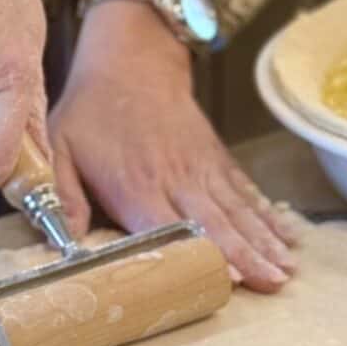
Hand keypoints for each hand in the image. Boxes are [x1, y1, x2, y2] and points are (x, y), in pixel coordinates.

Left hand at [49, 3, 298, 291]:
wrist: (132, 62)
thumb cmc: (91, 112)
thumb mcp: (59, 149)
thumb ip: (62, 197)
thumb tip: (63, 245)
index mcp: (136, 185)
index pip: (170, 226)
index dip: (200, 251)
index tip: (228, 274)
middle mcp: (177, 180)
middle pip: (217, 223)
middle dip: (248, 255)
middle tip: (273, 283)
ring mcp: (203, 169)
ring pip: (239, 211)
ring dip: (265, 241)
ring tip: (287, 270)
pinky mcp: (217, 160)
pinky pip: (246, 191)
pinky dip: (268, 214)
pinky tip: (287, 236)